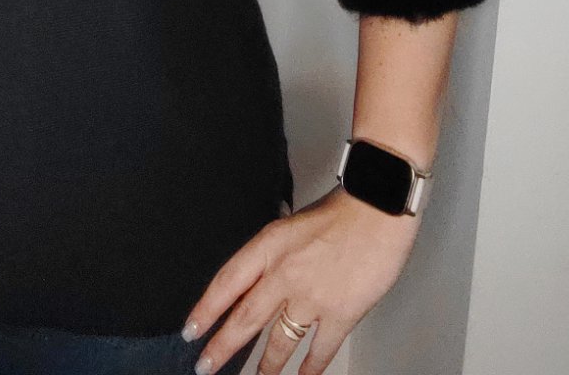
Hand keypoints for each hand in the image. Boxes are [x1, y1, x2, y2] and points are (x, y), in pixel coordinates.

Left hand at [181, 186, 421, 373]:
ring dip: (266, 366)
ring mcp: (311, 297)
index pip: (226, 282)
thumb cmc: (338, 212)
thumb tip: (260, 273)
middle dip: (222, 347)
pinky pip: (319, 349)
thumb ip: (275, 252)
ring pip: (279, 341)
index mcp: (268, 246)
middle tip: (206, 367)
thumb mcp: (292, 224)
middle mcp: (283, 274)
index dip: (206, 310)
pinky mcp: (341, 313)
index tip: (191, 331)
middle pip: (245, 318)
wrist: (377, 208)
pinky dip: (310, 368)